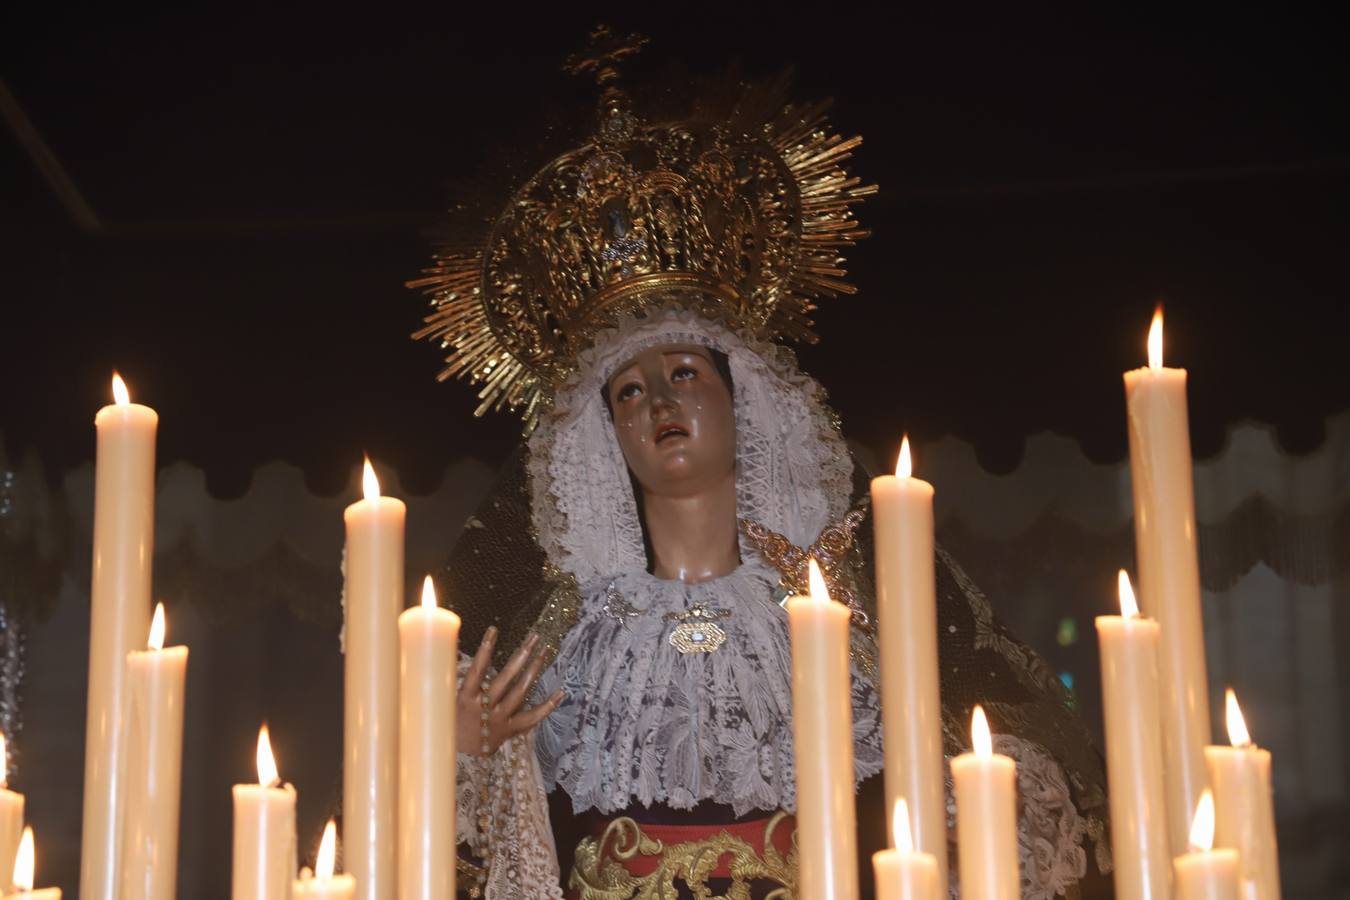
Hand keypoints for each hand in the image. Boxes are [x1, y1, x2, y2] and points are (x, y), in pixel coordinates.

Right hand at [458, 627, 562, 755]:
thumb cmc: (450, 722)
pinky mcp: (510, 730)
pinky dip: (547, 706)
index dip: (484, 650)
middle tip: (534, 637)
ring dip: (534, 670)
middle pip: (506, 678)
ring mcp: (499, 719)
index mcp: (465, 698)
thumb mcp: (447, 699)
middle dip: (521, 655)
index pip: (476, 670)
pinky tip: (560, 692)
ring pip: (520, 692)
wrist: (455, 758)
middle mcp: (484, 708)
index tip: (494, 630)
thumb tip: (454, 648)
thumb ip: (457, 677)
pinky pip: (532, 718)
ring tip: (544, 651)